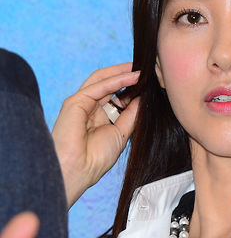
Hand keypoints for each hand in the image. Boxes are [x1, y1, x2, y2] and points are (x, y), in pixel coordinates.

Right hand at [52, 63, 139, 207]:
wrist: (80, 169)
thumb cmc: (96, 159)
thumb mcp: (121, 134)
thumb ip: (131, 115)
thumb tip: (143, 99)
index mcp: (97, 118)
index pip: (114, 96)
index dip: (130, 89)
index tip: (148, 84)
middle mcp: (88, 108)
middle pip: (108, 84)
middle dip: (126, 76)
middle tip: (145, 70)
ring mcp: (81, 103)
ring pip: (102, 80)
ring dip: (122, 73)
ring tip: (141, 69)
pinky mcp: (76, 101)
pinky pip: (99, 86)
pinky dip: (117, 79)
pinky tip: (132, 76)